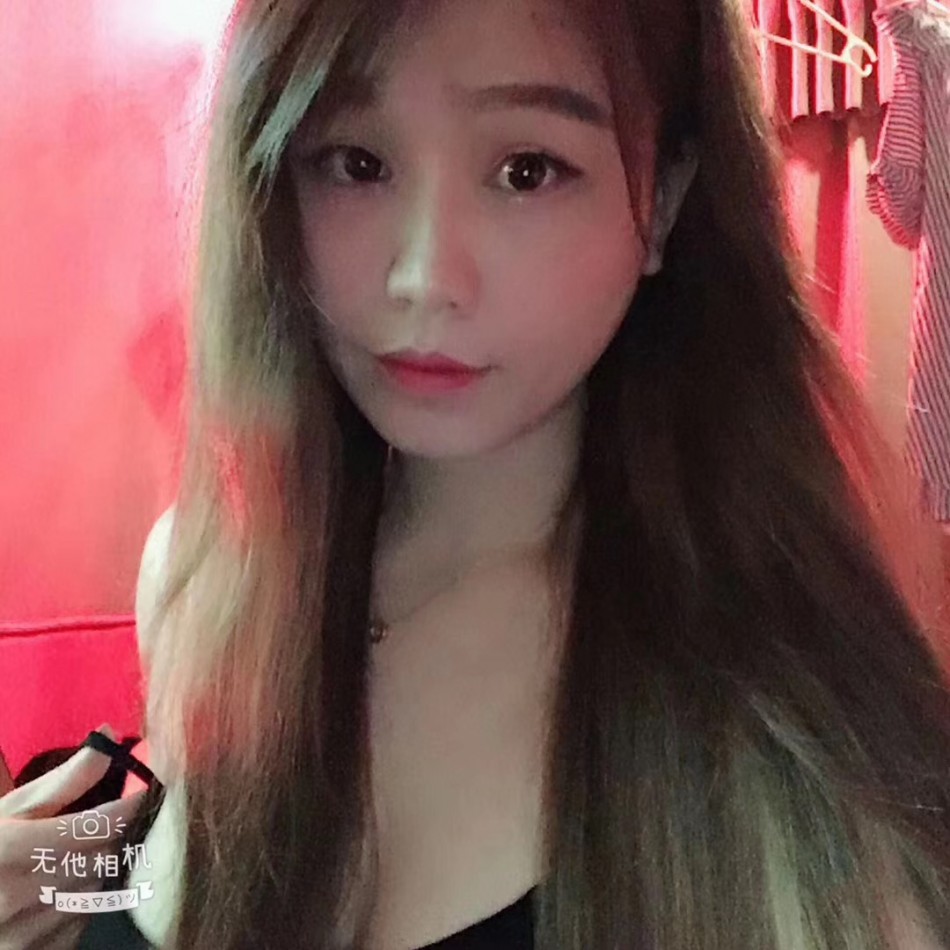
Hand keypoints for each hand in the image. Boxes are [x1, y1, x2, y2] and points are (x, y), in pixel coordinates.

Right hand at [0, 725, 147, 949]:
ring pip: (98, 891)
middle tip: (125, 820)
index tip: (149, 791)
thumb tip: (107, 734)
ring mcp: (22, 935)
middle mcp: (12, 896)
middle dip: (119, 836)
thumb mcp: (11, 809)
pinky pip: (82, 923)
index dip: (131, 806)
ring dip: (103, 870)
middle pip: (102, 859)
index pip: (96, 827)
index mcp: (7, 848)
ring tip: (93, 852)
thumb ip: (65, 779)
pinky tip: (71, 888)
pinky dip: (86, 902)